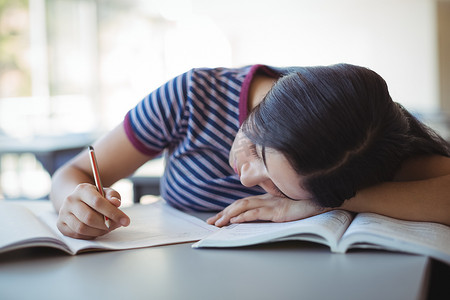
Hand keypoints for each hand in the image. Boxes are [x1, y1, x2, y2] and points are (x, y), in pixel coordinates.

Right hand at [56, 183, 129, 238]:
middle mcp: (70, 200)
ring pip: (82, 228)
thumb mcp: (105, 192)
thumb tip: (116, 203)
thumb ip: (113, 196)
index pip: (98, 202)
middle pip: (89, 217)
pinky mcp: (61, 225)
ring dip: (99, 231)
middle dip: (106, 225)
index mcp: (82, 189)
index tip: (126, 221)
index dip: (113, 213)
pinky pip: (77, 235)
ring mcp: (63, 213)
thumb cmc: (96, 197)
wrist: (77, 200)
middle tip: (117, 225)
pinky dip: (90, 235)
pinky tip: (96, 230)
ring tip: (107, 228)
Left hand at [207, 193, 328, 226]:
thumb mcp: (287, 208)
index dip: (229, 210)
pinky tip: (236, 220)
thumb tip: (263, 218)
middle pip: (239, 204)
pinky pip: (257, 213)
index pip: (243, 203)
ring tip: (219, 223)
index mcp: (268, 198)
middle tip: (211, 223)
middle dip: (223, 213)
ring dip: (229, 215)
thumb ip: (275, 210)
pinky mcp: (278, 210)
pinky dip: (245, 216)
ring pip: (244, 207)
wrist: (322, 201)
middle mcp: (267, 199)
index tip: (218, 218)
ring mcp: (272, 203)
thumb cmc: (307, 204)